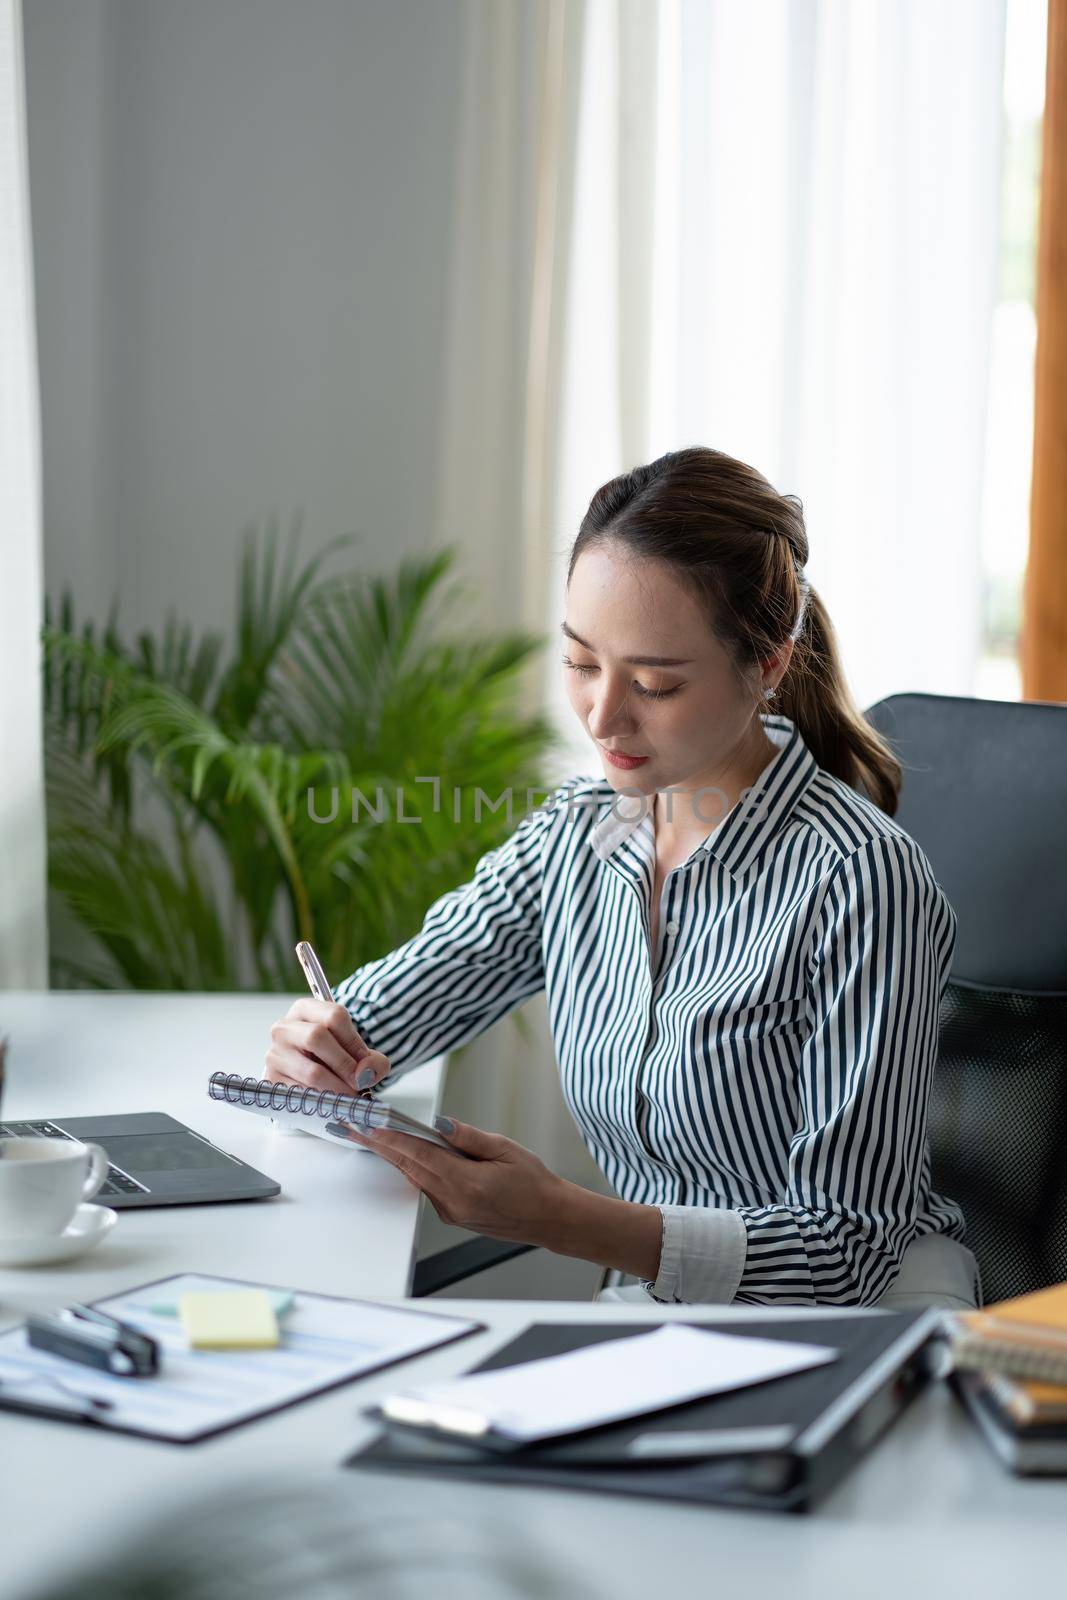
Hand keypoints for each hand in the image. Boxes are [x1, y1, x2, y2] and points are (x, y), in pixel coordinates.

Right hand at [265, 999, 390, 1096]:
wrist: (305, 1068)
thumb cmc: (331, 1054)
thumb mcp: (353, 1049)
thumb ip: (372, 1060)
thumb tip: (367, 1072)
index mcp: (305, 1009)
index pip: (334, 1016)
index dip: (355, 1041)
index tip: (366, 1062)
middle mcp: (284, 1028)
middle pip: (317, 1037)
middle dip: (345, 1063)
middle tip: (359, 1082)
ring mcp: (275, 1054)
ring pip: (311, 1071)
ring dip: (338, 1087)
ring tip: (350, 1095)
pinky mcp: (273, 1080)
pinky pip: (303, 1093)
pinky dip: (323, 1100)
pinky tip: (332, 1100)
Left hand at [339, 1118, 566, 1244]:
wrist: (548, 1218)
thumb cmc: (533, 1183)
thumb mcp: (505, 1150)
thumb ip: (468, 1137)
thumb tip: (440, 1123)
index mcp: (466, 1184)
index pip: (420, 1155)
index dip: (391, 1138)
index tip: (369, 1124)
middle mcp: (452, 1201)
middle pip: (408, 1167)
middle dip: (377, 1145)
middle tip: (350, 1126)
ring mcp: (449, 1211)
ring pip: (415, 1176)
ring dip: (393, 1155)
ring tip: (369, 1133)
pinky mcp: (451, 1214)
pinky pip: (426, 1186)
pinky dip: (414, 1167)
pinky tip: (405, 1152)